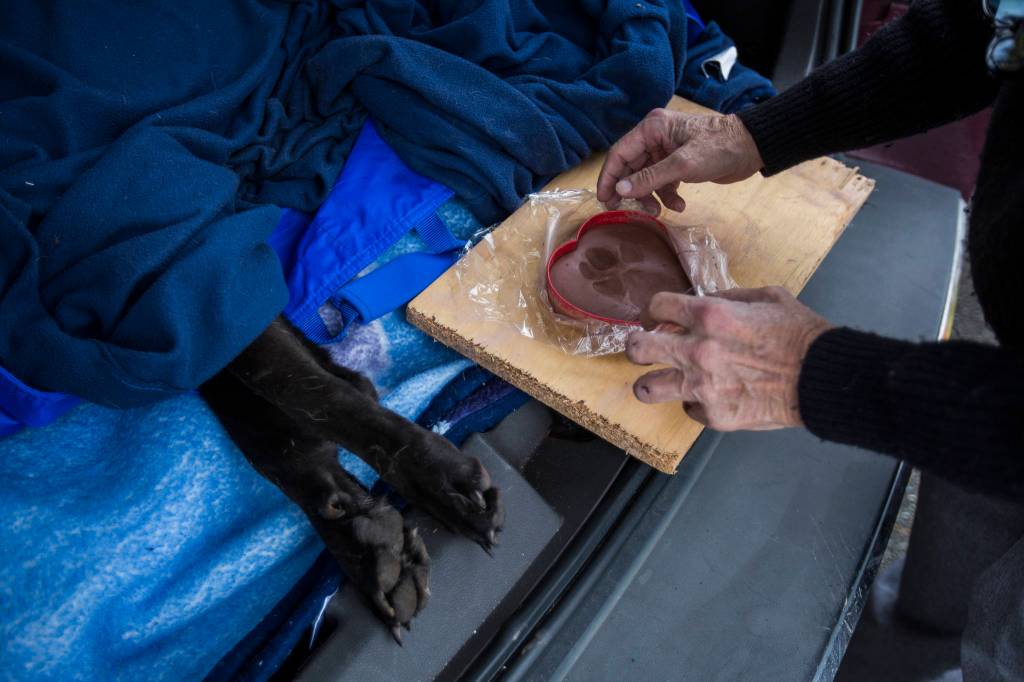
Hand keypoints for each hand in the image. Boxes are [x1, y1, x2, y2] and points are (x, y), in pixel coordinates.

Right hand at [596, 108, 763, 214]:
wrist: (751, 148)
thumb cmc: (718, 148)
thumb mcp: (681, 165)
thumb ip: (649, 178)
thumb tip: (620, 191)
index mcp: (652, 128)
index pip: (620, 154)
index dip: (609, 178)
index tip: (604, 200)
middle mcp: (655, 137)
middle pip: (631, 168)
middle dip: (631, 191)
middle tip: (625, 211)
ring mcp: (667, 151)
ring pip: (646, 178)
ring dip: (650, 196)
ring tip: (657, 212)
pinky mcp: (679, 164)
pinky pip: (663, 182)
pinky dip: (668, 196)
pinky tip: (680, 205)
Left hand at [625, 287, 832, 430]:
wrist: (822, 377)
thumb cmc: (799, 334)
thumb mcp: (767, 297)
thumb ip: (728, 297)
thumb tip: (703, 301)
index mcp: (709, 315)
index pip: (656, 306)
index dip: (652, 311)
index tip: (655, 319)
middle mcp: (697, 350)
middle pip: (637, 349)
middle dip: (637, 347)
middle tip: (646, 350)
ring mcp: (702, 386)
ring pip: (646, 389)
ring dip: (651, 383)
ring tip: (662, 381)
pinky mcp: (713, 415)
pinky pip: (688, 409)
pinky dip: (696, 404)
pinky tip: (712, 396)